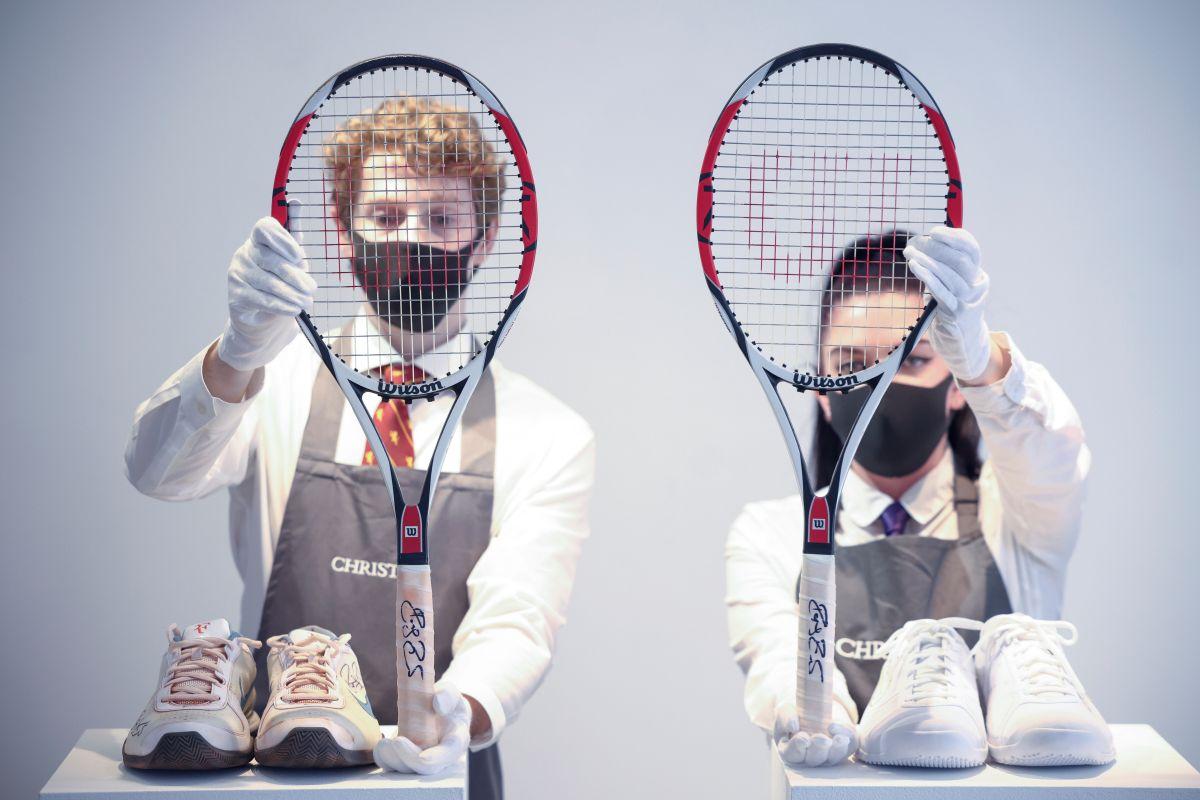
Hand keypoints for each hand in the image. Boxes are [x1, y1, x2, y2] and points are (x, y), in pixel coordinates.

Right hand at [215, 217, 314, 371]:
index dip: (281, 239)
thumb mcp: (292, 258)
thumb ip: (294, 233)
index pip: (264, 228)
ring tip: (308, 302)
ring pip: (269, 283)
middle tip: (313, 289)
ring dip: (292, 295)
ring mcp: (238, 274)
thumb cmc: (282, 280)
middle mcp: (244, 253)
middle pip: (272, 260)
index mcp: (258, 239)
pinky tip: (294, 310)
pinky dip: (282, 306)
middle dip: (296, 277)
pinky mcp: (237, 295)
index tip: (298, 256)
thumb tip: (296, 202)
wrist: (263, 315)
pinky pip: (263, 300)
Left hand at [374, 682, 470, 773]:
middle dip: (409, 759)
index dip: (434, 760)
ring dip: (393, 759)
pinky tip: (381, 745)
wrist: (439, 710)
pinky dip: (384, 758)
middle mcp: (439, 757)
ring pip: (407, 769)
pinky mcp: (405, 757)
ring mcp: (421, 759)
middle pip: (425, 769)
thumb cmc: (447, 702)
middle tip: (396, 742)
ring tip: (384, 743)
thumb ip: (447, 696)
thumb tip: (437, 703)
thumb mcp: (450, 693)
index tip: (422, 756)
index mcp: (454, 742)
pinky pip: (393, 764)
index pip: (447, 756)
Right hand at [773, 701, 856, 767]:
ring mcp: (828, 755)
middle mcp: (810, 757)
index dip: (798, 747)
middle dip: (819, 749)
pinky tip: (846, 734)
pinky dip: (849, 739)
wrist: (812, 708)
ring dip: (837, 749)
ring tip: (839, 738)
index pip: (793, 754)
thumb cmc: (794, 714)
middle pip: (814, 759)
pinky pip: (849, 747)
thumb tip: (793, 726)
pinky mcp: (843, 748)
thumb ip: (785, 717)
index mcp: (791, 750)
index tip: (803, 738)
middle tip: (823, 739)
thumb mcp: (786, 711)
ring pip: (833, 758)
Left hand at [904, 226, 995, 382]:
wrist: (962, 343)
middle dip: (938, 247)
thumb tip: (922, 244)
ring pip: (949, 275)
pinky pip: (941, 291)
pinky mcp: (956, 313)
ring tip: (910, 253)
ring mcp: (969, 300)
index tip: (934, 231)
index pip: (972, 249)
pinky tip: (915, 266)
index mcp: (978, 275)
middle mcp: (977, 286)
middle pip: (961, 260)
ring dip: (927, 261)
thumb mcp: (952, 286)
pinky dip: (927, 276)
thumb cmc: (951, 309)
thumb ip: (944, 268)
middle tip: (916, 242)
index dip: (955, 237)